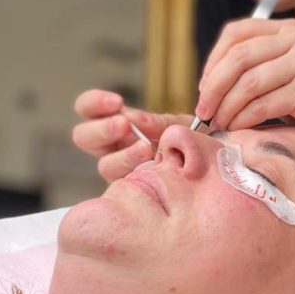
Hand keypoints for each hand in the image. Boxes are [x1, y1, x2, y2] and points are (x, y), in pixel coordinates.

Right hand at [72, 89, 186, 181]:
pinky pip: (124, 188)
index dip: (94, 104)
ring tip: (145, 148)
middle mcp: (112, 147)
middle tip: (124, 124)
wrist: (212, 164)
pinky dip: (136, 177)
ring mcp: (121, 171)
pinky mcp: (133, 191)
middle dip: (101, 129)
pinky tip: (153, 171)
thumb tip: (135, 119)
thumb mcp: (179, 125)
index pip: (87, 109)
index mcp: (116, 124)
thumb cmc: (192, 140)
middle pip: (82, 137)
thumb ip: (158, 122)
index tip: (117, 101)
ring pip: (104, 166)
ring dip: (122, 155)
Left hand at [197, 17, 294, 147]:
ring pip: (247, 83)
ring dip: (226, 107)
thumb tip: (209, 85)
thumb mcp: (292, 74)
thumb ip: (260, 69)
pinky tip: (238, 129)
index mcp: (291, 29)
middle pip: (238, 56)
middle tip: (203, 111)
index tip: (204, 87)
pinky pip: (263, 104)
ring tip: (219, 124)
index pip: (237, 33)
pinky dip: (244, 119)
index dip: (213, 60)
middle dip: (213, 87)